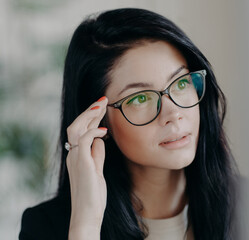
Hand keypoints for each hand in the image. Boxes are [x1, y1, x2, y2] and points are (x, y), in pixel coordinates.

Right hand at [66, 96, 107, 238]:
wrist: (87, 213)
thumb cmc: (93, 194)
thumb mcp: (97, 169)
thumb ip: (97, 154)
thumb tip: (100, 139)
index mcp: (77, 155)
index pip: (81, 130)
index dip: (90, 117)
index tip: (102, 107)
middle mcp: (73, 154)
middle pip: (76, 125)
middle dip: (90, 111)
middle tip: (103, 100)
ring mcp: (76, 158)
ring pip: (75, 128)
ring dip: (88, 116)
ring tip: (101, 106)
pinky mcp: (81, 163)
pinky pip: (84, 140)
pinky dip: (93, 131)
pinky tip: (104, 130)